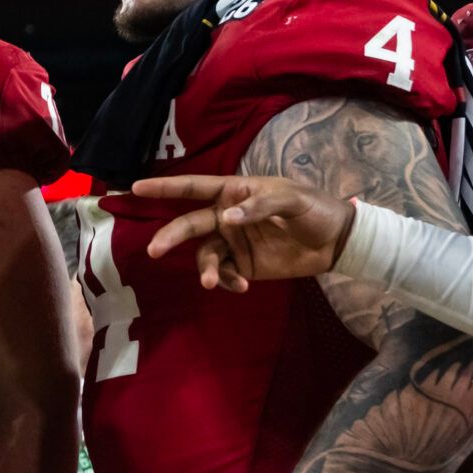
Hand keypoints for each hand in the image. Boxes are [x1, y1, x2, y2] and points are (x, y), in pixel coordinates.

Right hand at [133, 174, 355, 291]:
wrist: (337, 242)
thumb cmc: (315, 209)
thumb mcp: (292, 199)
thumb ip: (260, 206)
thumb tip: (228, 218)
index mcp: (234, 193)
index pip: (193, 188)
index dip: (164, 187)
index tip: (136, 188)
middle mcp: (226, 217)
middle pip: (188, 225)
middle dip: (169, 237)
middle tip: (154, 250)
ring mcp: (233, 242)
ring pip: (203, 255)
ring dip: (205, 268)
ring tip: (212, 282)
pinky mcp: (242, 265)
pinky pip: (223, 273)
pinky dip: (226, 281)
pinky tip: (242, 285)